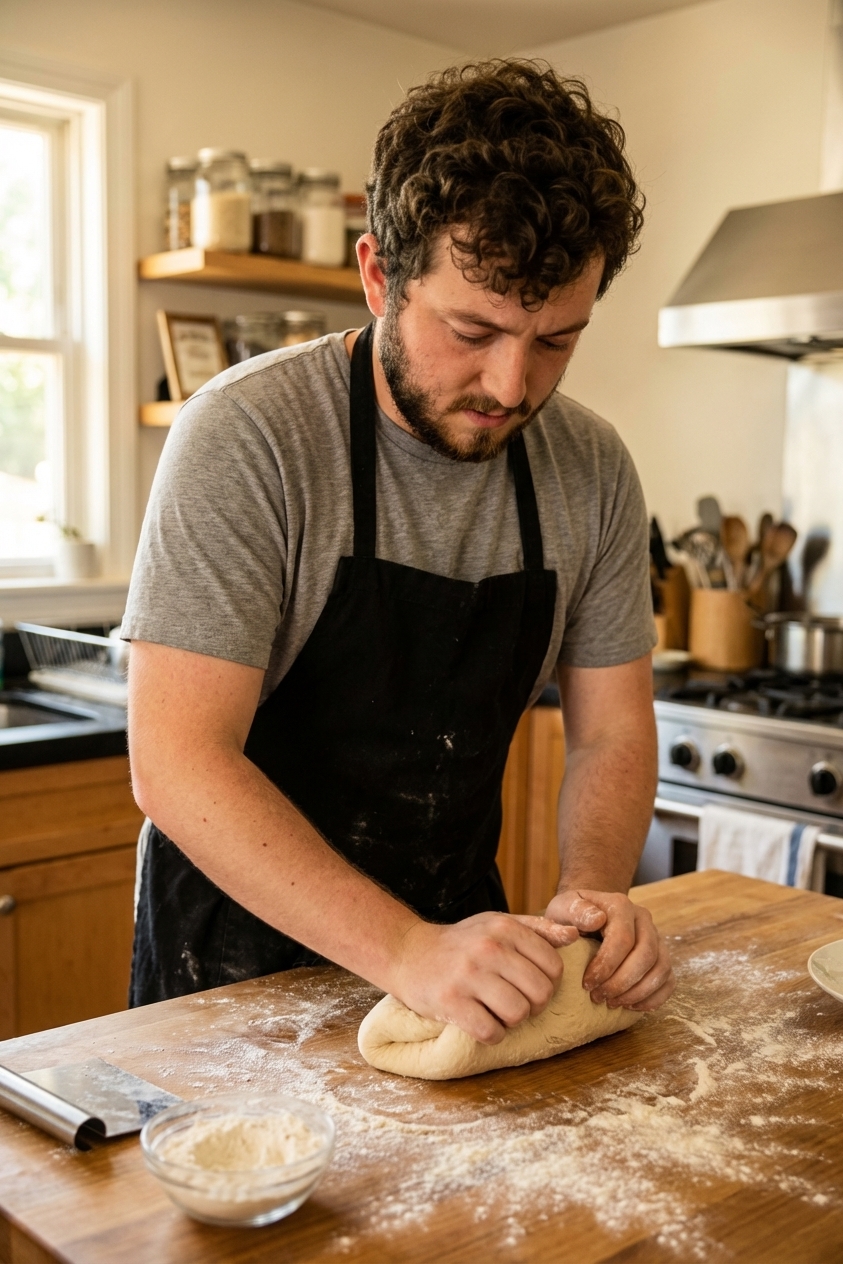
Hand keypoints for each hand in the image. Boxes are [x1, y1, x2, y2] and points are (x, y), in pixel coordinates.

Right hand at [389, 912, 579, 1044]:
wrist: (408, 953)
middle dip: (533, 1005)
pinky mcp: (451, 1001)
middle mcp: (488, 948)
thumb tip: (575, 934)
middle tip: (515, 1002)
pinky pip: (491, 1032)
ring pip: (519, 1014)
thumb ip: (538, 929)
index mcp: (504, 928)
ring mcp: (469, 975)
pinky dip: (491, 1034)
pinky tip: (480, 1021)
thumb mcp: (497, 925)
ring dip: (512, 1021)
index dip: (548, 982)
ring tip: (497, 1011)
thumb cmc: (461, 942)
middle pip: (541, 993)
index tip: (529, 984)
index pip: (554, 966)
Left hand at [544, 889, 673, 1011]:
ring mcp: (656, 938)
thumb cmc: (571, 917)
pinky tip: (630, 1006)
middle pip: (646, 955)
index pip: (623, 939)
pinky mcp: (662, 956)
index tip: (587, 984)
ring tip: (611, 1003)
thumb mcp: (563, 908)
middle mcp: (643, 919)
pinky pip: (669, 981)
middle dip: (622, 982)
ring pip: (661, 969)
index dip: (606, 966)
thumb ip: (574, 912)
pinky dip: (653, 998)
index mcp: (621, 906)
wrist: (586, 916)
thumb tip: (596, 919)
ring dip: (637, 992)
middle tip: (598, 997)